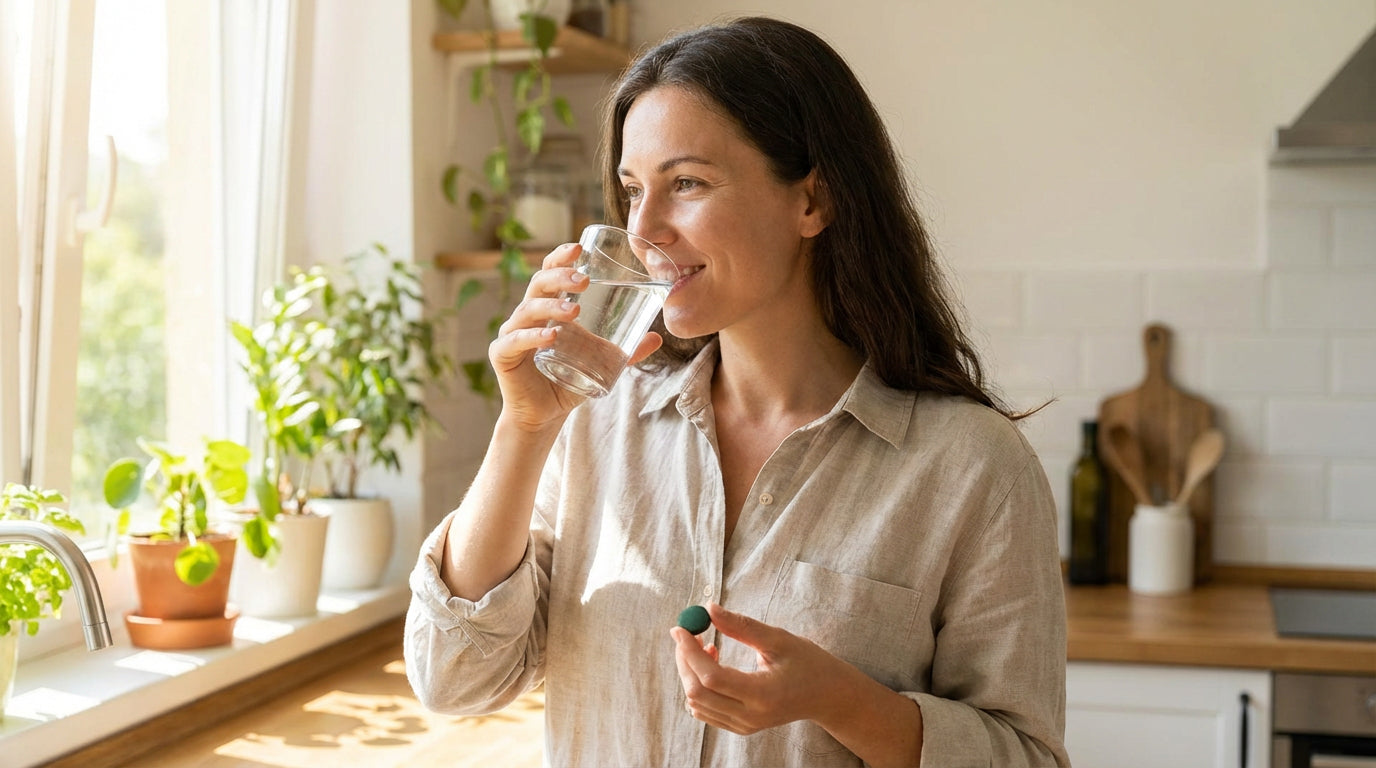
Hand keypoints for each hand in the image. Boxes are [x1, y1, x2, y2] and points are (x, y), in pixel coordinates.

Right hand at [489, 242, 663, 431]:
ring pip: (527, 310)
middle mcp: (527, 316)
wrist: (545, 415)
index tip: (578, 247)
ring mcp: (512, 334)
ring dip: (551, 306)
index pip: (549, 273)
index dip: (560, 257)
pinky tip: (550, 336)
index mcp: (547, 308)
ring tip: (574, 311)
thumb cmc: (569, 381)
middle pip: (538, 285)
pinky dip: (532, 337)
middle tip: (584, 280)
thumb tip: (657, 338)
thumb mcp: (601, 363)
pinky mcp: (502, 355)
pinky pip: (514, 341)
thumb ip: (627, 351)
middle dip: (559, 277)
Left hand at [670, 603, 846, 735]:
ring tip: (708, 646)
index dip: (690, 652)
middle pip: (698, 693)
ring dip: (691, 673)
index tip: (680, 628)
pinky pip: (705, 711)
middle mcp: (751, 716)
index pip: (712, 677)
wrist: (827, 696)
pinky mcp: (741, 728)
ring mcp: (745, 726)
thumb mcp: (778, 639)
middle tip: (688, 633)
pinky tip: (713, 664)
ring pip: (697, 703)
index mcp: (763, 694)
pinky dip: (699, 687)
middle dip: (685, 660)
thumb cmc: (808, 662)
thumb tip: (709, 609)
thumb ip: (742, 626)